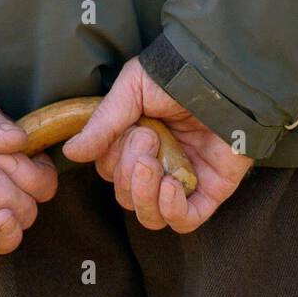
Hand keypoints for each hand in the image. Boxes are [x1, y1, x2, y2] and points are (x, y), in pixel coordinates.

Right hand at [63, 57, 252, 231]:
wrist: (226, 74)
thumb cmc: (180, 74)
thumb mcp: (132, 89)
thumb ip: (103, 124)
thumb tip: (71, 152)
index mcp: (139, 143)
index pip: (111, 173)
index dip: (114, 161)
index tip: (133, 130)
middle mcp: (159, 166)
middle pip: (127, 198)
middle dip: (128, 174)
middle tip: (148, 140)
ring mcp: (184, 182)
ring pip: (151, 217)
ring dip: (143, 196)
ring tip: (153, 166)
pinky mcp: (210, 192)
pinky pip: (184, 222)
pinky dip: (171, 211)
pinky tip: (169, 186)